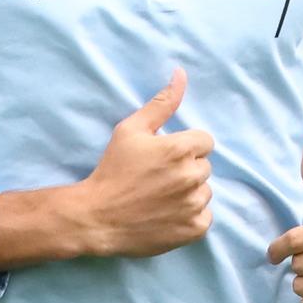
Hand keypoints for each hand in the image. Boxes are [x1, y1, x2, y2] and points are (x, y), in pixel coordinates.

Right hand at [71, 69, 214, 258]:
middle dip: (186, 168)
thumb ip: (161, 103)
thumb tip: (182, 73)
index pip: (204, 141)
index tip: (164, 156)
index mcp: (180, 149)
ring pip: (205, 191)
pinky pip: (205, 217)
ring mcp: (194, 205)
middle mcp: (192, 176)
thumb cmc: (112, 170)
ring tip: (161, 197)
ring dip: (189, 192)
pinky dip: (190, 216)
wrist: (98, 217)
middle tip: (158, 177)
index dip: (185, 146)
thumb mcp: (131, 130)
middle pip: (204, 166)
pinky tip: (167, 214)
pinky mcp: (194, 229)